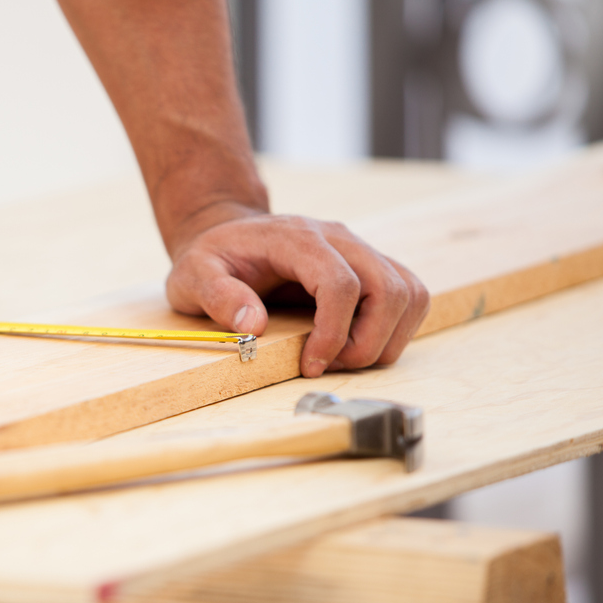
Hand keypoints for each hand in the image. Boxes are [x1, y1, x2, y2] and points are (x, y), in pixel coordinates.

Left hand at [165, 209, 429, 377]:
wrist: (228, 236)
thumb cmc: (214, 258)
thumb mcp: (194, 276)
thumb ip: (218, 296)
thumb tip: (252, 325)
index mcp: (296, 238)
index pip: (341, 283)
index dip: (333, 332)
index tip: (310, 364)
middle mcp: (338, 239)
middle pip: (388, 289)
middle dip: (366, 343)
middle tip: (326, 366)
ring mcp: (360, 250)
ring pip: (408, 293)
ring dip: (386, 338)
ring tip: (342, 358)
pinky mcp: (371, 267)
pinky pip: (407, 295)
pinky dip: (394, 329)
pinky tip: (355, 345)